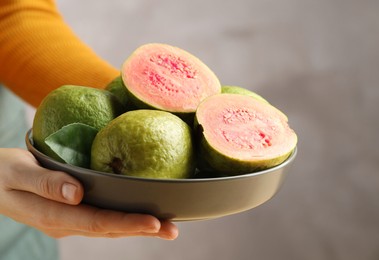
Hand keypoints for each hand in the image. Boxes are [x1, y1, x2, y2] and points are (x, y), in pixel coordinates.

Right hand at [0, 148, 177, 239]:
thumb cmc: (1, 173)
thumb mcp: (17, 172)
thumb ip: (45, 183)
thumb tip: (77, 193)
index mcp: (52, 215)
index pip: (96, 222)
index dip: (126, 223)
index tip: (154, 222)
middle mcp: (65, 223)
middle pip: (109, 229)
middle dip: (141, 230)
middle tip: (172, 230)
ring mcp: (69, 220)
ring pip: (108, 226)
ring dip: (137, 227)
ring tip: (166, 227)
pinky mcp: (72, 212)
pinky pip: (102, 218)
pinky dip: (124, 218)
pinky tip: (141, 215)